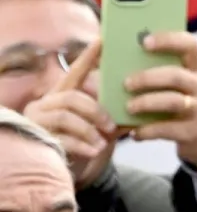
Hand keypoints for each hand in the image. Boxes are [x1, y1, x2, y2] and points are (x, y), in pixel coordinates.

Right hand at [23, 42, 114, 187]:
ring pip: (65, 117)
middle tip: (112, 125)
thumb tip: (144, 100)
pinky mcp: (38, 140)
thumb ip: (116, 112)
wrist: (71, 170)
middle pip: (72, 98)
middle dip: (96, 111)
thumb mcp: (102, 125)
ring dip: (89, 129)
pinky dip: (82, 145)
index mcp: (63, 94)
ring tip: (103, 141)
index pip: (76, 72)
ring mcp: (38, 122)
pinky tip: (95, 151)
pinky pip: (61, 138)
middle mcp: (46, 104)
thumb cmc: (88, 142)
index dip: (88, 57)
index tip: (103, 40)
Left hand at [123, 32, 196, 170]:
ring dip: (146, 103)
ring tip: (128, 108)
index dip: (168, 40)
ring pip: (172, 102)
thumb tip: (112, 66)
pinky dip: (147, 131)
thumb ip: (159, 74)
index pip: (189, 45)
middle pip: (175, 75)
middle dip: (148, 78)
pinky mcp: (195, 132)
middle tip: (126, 83)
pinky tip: (135, 133)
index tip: (144, 42)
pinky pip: (167, 129)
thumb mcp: (182, 87)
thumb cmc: (184, 106)